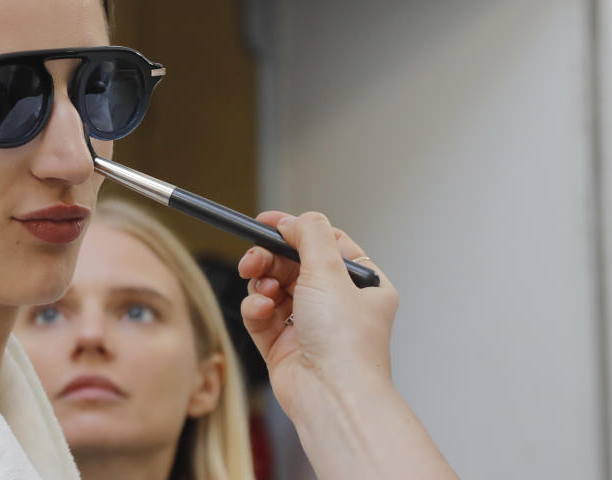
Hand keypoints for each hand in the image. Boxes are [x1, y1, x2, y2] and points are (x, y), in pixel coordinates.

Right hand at [238, 211, 398, 417]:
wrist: (331, 395)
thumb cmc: (344, 341)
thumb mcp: (330, 271)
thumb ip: (310, 235)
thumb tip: (295, 219)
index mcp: (361, 286)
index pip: (327, 244)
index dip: (296, 230)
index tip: (267, 222)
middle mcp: (337, 305)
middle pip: (294, 265)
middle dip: (270, 258)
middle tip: (253, 257)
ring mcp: (309, 326)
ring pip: (274, 288)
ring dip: (263, 282)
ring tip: (262, 288)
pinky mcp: (283, 346)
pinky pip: (262, 315)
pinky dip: (257, 308)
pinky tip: (261, 310)